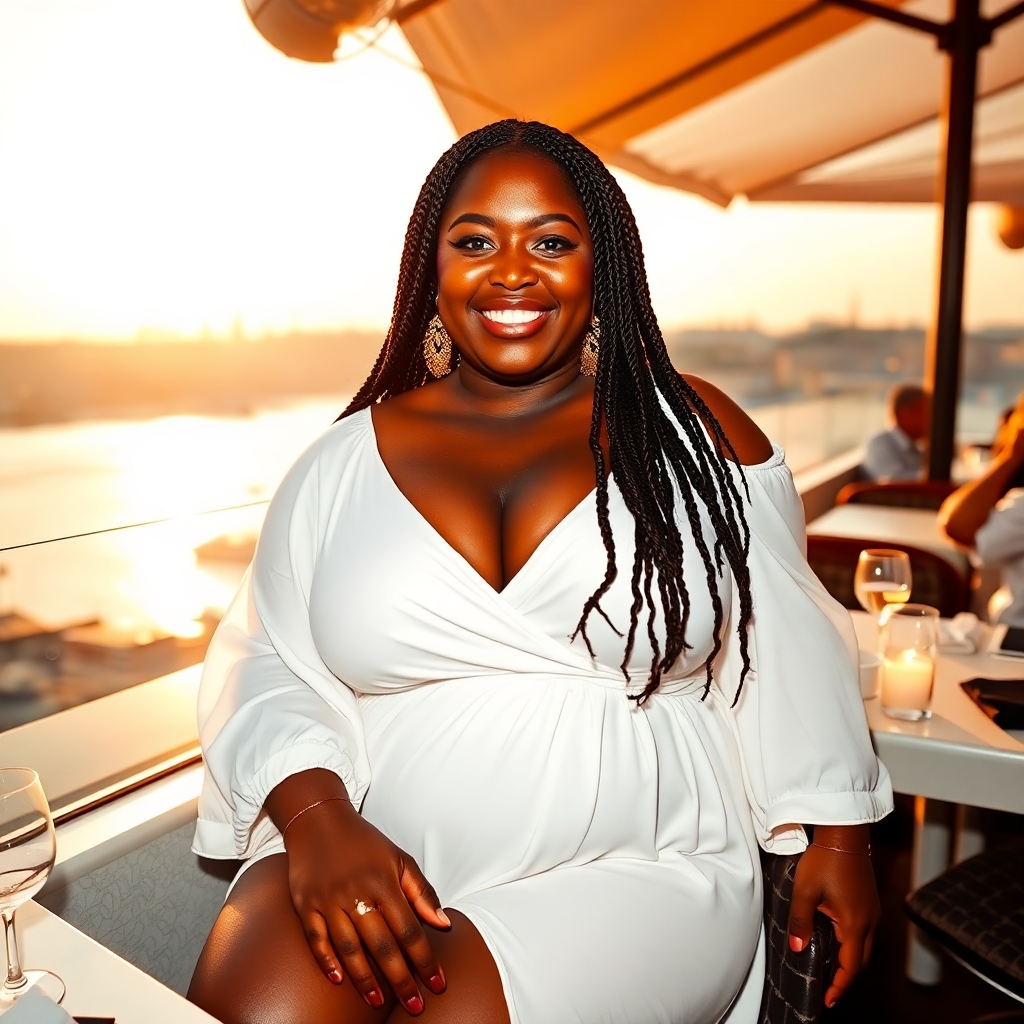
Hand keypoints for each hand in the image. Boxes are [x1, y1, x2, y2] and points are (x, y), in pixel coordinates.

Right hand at [281, 795, 449, 1014]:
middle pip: (382, 945)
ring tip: (379, 1001)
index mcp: (384, 882)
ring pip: (349, 948)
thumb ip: (422, 892)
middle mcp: (356, 893)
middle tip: (415, 1006)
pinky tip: (338, 980)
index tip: (438, 984)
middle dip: (402, 979)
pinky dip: (326, 961)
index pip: (410, 929)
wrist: (318, 820)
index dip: (425, 960)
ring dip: (365, 979)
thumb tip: (444, 924)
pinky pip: (315, 939)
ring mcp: (328, 900)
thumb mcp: (398, 858)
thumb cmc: (364, 842)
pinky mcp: (305, 904)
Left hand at [786, 826, 879, 1008]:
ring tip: (831, 968)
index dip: (840, 986)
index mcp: (854, 923)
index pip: (850, 966)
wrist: (844, 834)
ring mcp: (872, 910)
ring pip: (864, 946)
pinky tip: (837, 939)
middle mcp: (869, 921)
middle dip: (847, 977)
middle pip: (862, 960)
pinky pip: (864, 930)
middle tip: (830, 988)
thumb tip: (796, 947)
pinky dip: (853, 943)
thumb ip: (800, 921)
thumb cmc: (824, 859)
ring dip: (850, 960)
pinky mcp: (869, 900)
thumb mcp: (804, 891)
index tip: (829, 999)